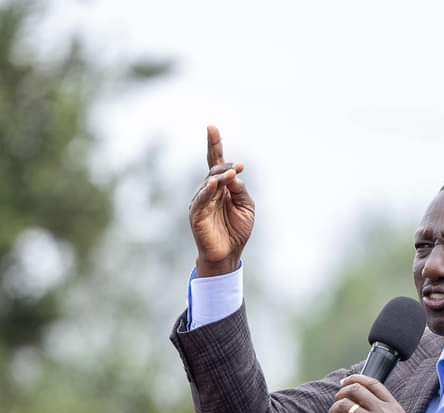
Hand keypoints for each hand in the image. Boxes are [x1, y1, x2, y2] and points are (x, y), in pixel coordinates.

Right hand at [189, 125, 255, 276]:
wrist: (228, 254)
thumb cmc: (237, 230)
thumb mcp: (246, 207)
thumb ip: (240, 190)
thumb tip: (233, 176)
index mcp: (222, 187)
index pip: (216, 162)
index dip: (213, 144)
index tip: (211, 127)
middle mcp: (209, 190)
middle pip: (213, 170)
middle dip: (225, 166)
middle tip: (238, 168)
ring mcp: (201, 201)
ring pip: (209, 182)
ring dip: (220, 177)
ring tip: (231, 174)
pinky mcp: (196, 213)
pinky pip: (201, 199)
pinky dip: (208, 190)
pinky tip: (214, 184)